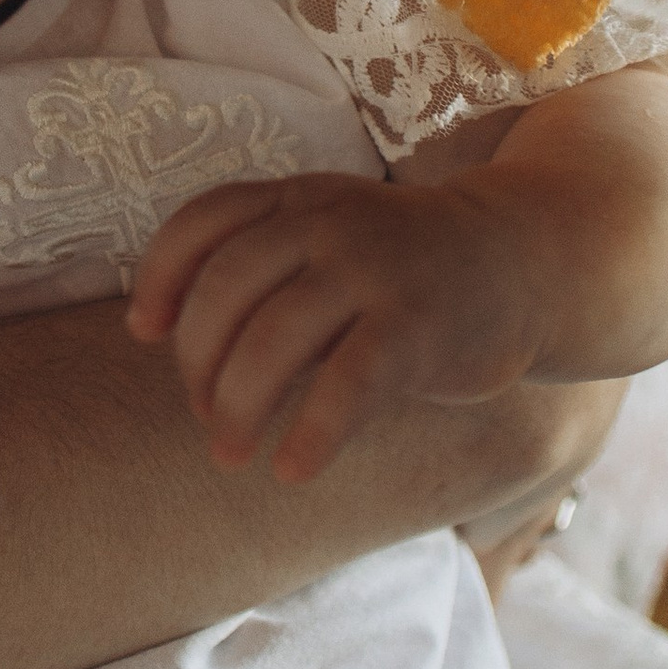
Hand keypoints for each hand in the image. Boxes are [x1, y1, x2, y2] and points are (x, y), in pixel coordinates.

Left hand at [128, 175, 526, 484]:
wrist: (525, 261)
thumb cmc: (405, 266)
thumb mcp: (331, 233)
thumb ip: (260, 263)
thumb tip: (159, 331)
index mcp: (300, 198)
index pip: (204, 222)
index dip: (160, 277)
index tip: (143, 332)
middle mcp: (330, 224)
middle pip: (227, 287)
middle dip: (198, 360)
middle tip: (203, 412)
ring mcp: (374, 271)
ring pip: (274, 338)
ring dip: (238, 406)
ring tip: (228, 452)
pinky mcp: (416, 327)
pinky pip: (346, 386)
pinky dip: (310, 435)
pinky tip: (292, 470)